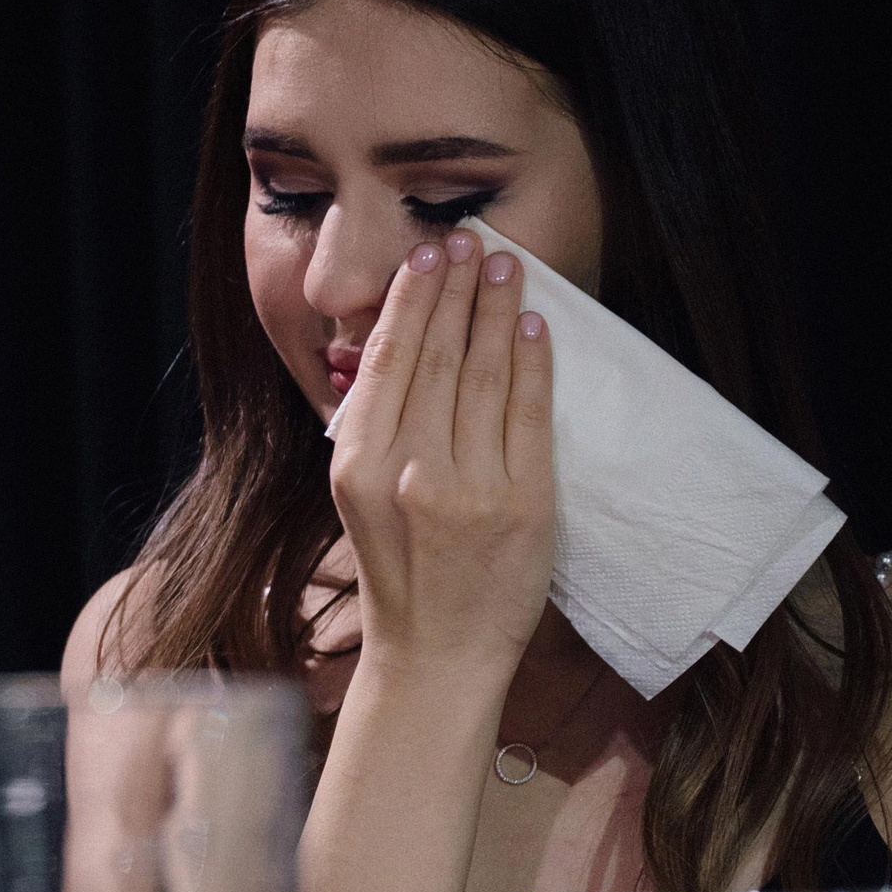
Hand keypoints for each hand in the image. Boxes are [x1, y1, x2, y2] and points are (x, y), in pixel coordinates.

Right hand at [328, 228, 554, 679]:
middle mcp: (408, 470)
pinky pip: (527, 415)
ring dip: (496, 310)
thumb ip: (376, 427)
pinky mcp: (522, 504)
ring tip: (503, 265)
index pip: (387, 359)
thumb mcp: (359, 495)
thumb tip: (402, 344)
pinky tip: (532, 326)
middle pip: (435, 355)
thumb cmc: (400, 570)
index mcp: (358, 464)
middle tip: (467, 239)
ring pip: (482, 374)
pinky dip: (531, 363)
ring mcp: (467, 487)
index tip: (425, 256)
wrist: (435, 652)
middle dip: (454, 288)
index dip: (409, 300)